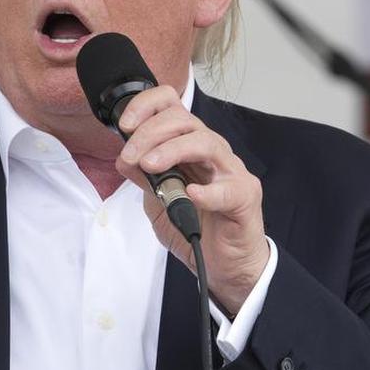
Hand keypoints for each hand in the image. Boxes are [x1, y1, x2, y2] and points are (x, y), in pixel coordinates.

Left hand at [114, 86, 269, 314]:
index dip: (146, 106)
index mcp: (190, 145)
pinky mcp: (244, 197)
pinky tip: (191, 194)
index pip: (172, 106)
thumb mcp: (158, 200)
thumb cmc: (196, 225)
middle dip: (150, 133)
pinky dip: (207, 191)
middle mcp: (212, 151)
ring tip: (150, 166)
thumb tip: (125, 158)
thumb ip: (144, 178)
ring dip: (171, 150)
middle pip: (184, 120)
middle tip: (130, 156)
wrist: (224, 263)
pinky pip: (228, 189)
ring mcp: (231, 172)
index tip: (125, 125)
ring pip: (205, 142)